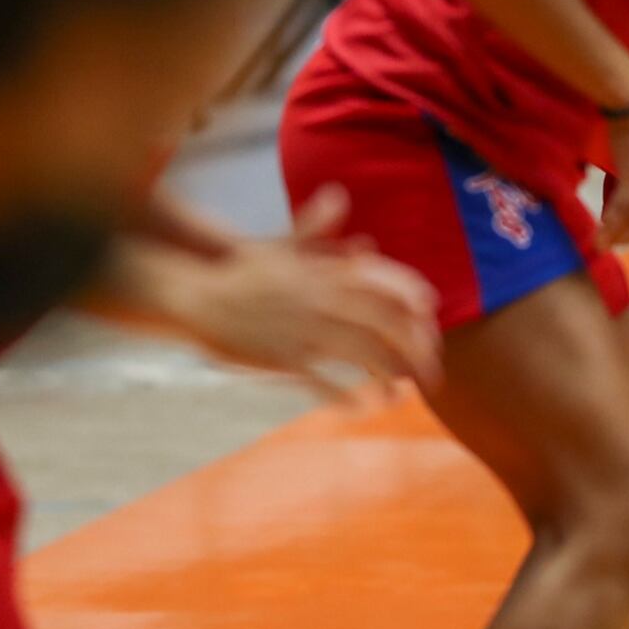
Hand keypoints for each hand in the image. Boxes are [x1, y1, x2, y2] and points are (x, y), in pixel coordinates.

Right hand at [125, 187, 440, 396]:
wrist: (196, 294)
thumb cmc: (242, 272)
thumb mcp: (281, 247)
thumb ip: (320, 236)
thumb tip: (354, 221)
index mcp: (323, 273)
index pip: (380, 284)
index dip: (410, 299)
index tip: (432, 315)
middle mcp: (319, 300)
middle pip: (381, 325)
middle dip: (412, 349)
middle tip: (432, 371)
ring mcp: (301, 330)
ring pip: (358, 354)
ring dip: (386, 377)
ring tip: (403, 395)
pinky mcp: (281, 358)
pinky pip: (320, 382)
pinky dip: (344, 396)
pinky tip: (363, 407)